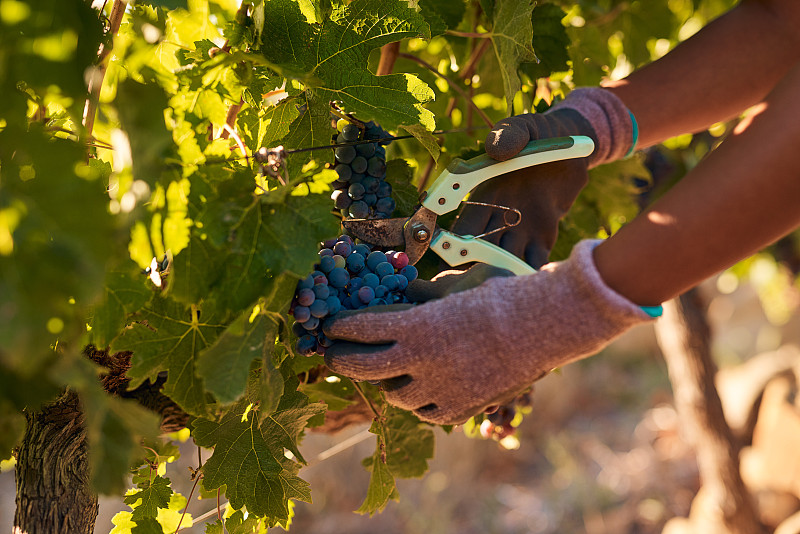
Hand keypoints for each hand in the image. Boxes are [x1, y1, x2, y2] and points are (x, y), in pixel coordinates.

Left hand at [323, 240, 654, 424]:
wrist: (544, 326)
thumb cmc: (500, 297)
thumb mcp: (454, 289)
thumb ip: (419, 300)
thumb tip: (394, 299)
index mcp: (416, 326)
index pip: (361, 329)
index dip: (341, 328)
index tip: (332, 327)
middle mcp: (421, 362)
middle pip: (363, 368)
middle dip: (342, 360)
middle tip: (333, 355)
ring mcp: (440, 389)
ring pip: (395, 395)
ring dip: (388, 381)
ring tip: (390, 370)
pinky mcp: (460, 409)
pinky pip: (426, 412)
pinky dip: (420, 401)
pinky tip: (424, 388)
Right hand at [452, 88, 635, 267]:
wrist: (575, 148)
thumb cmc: (542, 134)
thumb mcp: (526, 128)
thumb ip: (511, 135)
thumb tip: (494, 149)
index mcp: (486, 193)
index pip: (465, 225)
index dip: (456, 241)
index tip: (455, 251)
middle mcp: (498, 216)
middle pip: (480, 251)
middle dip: (477, 266)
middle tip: (482, 276)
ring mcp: (520, 229)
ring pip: (505, 260)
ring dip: (504, 272)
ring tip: (509, 281)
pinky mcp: (543, 237)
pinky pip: (533, 261)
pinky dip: (531, 272)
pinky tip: (535, 279)